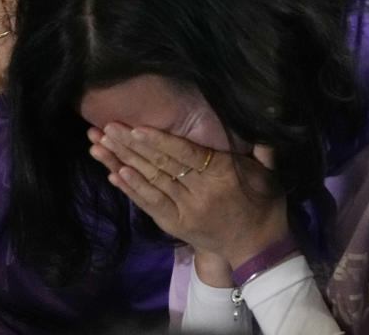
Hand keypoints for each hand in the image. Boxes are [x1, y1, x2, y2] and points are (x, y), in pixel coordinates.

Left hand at [88, 122, 288, 271]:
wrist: (258, 250)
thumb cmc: (264, 205)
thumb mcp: (269, 174)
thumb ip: (262, 148)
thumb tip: (263, 117)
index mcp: (222, 176)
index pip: (185, 155)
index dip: (159, 141)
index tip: (136, 128)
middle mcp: (200, 194)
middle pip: (160, 166)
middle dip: (130, 146)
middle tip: (107, 127)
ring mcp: (185, 212)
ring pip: (150, 182)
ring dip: (122, 163)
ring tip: (100, 145)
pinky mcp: (175, 225)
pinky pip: (149, 204)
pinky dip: (131, 189)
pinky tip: (114, 174)